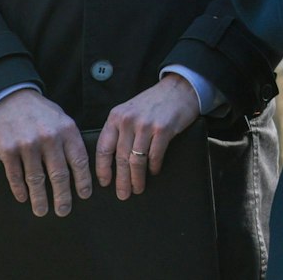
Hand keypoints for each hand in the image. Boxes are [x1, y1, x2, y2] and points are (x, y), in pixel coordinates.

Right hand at [0, 89, 90, 215]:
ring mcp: (27, 145)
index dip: (83, 180)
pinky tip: (23, 198)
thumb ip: (70, 140)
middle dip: (62, 196)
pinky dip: (19, 189)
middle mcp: (49, 138)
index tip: (85, 195)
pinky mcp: (7, 150)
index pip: (79, 160)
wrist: (8, 99)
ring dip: (40, 198)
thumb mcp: (61, 119)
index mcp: (67, 130)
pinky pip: (15, 175)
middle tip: (63, 211)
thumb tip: (81, 168)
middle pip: (59, 174)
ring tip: (42, 211)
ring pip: (36, 179)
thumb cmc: (39, 112)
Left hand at [95, 74, 201, 199]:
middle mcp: (128, 121)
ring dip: (137, 178)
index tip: (105, 183)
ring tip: (138, 188)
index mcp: (116, 117)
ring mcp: (146, 125)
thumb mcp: (130, 111)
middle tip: (123, 194)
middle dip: (121, 180)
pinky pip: (155, 155)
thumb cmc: (153, 102)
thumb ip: (120, 130)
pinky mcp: (163, 129)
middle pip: (120, 157)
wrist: (179, 88)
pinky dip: (154, 167)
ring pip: (136, 160)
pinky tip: (154, 172)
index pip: (103, 148)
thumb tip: (112, 159)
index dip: (103, 169)